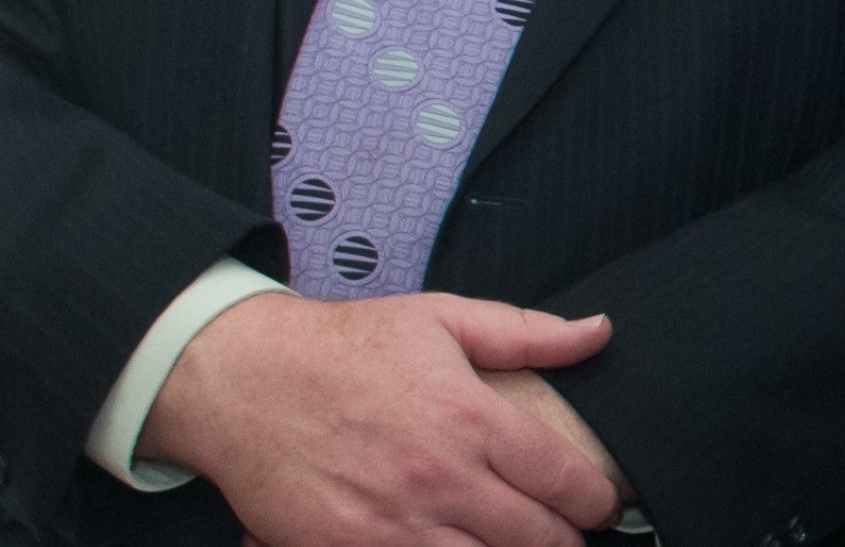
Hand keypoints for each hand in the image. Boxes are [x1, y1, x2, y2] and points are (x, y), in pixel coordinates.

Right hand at [140, 292, 620, 546]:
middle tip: (566, 534)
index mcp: (471, 421)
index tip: (600, 504)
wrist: (244, 382)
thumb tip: (597, 333)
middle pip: (535, 538)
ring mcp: (393, 526)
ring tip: (514, 542)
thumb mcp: (441, 319)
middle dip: (563, 540)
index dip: (595, 501)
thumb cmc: (342, 348)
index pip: (564, 481)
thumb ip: (526, 333)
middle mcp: (439, 480)